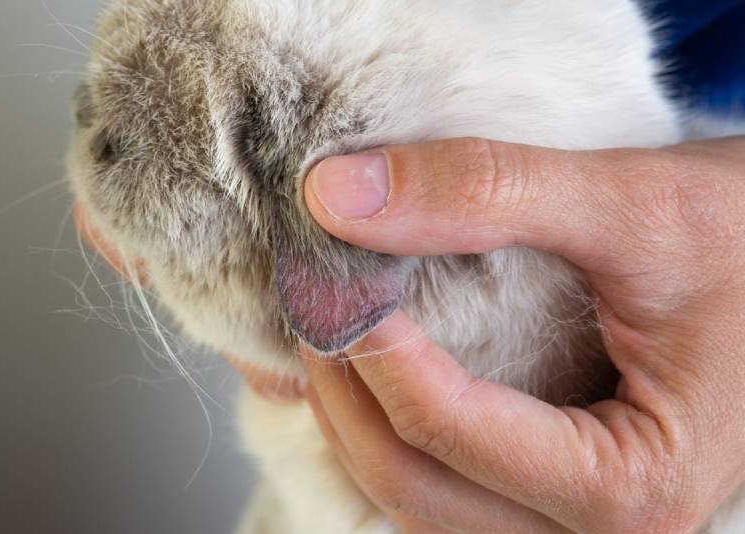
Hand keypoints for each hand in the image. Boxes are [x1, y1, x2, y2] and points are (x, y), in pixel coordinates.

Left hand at [301, 137, 744, 532]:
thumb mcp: (634, 206)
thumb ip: (489, 194)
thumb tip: (339, 196)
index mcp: (632, 485)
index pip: (446, 427)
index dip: (370, 345)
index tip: (328, 273)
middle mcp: (603, 532)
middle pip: (415, 486)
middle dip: (345, 395)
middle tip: (313, 307)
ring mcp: (576, 521)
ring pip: (423, 503)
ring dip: (361, 425)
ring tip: (334, 341)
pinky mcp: (561, 493)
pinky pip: (450, 488)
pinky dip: (398, 436)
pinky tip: (378, 375)